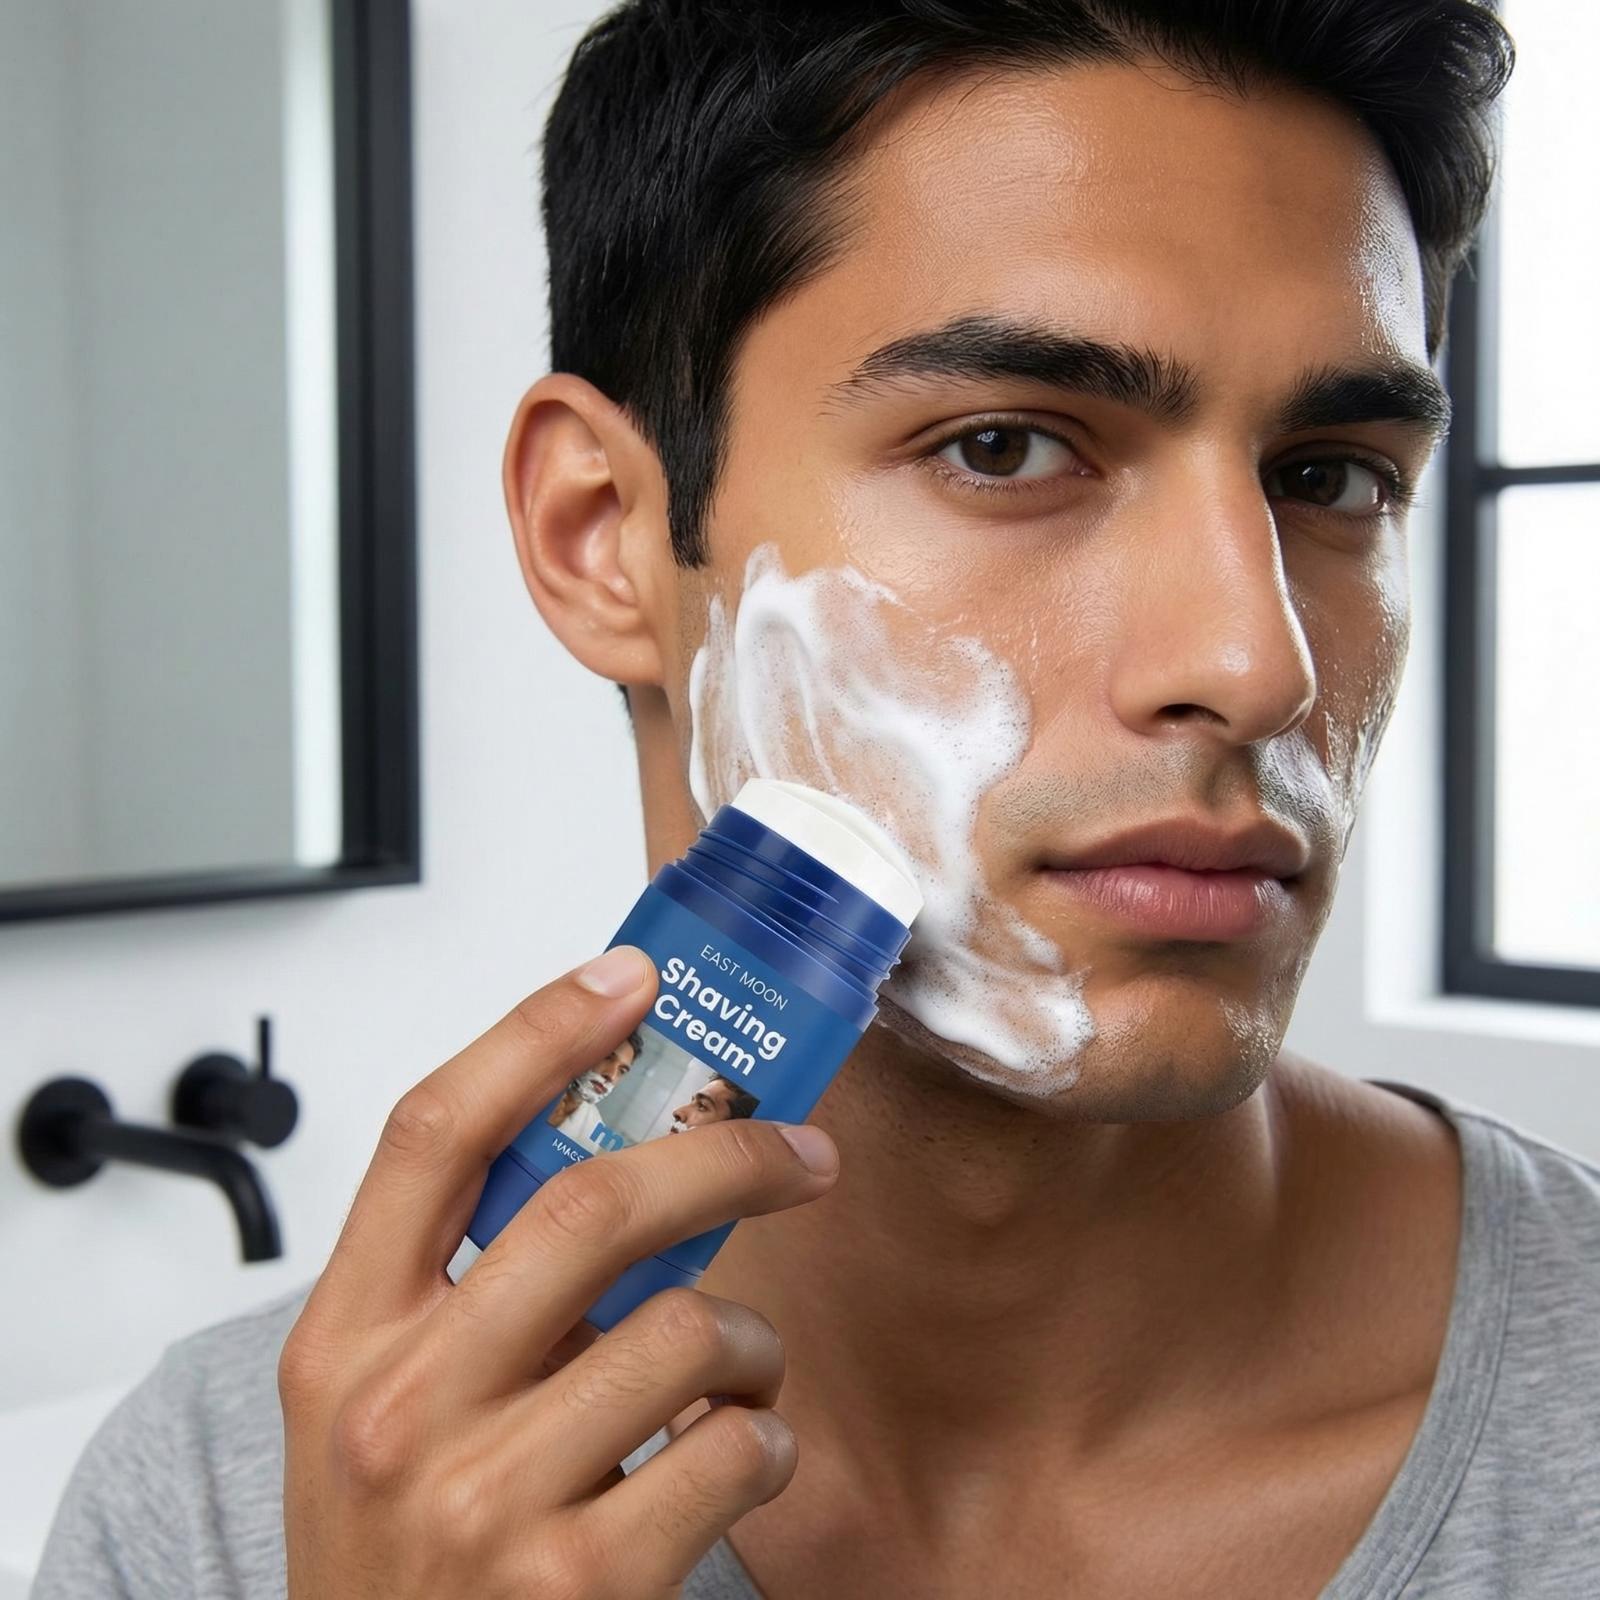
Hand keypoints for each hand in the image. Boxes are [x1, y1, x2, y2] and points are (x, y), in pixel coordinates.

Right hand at [279, 945, 838, 1597]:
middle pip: (591, 1203)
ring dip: (748, 1340)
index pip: (433, 1135)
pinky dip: (764, 1438)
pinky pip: (733, 1448)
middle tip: (797, 1148)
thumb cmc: (400, 1555)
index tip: (627, 978)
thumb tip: (634, 1165)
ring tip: (735, 1372)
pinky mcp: (576, 1587)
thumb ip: (471, 1292)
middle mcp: (400, 1409)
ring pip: (686, 1330)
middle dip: (725, 1154)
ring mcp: (484, 1501)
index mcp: (344, 1339)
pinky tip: (735, 1456)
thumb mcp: (386, 1406)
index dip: (537, 1033)